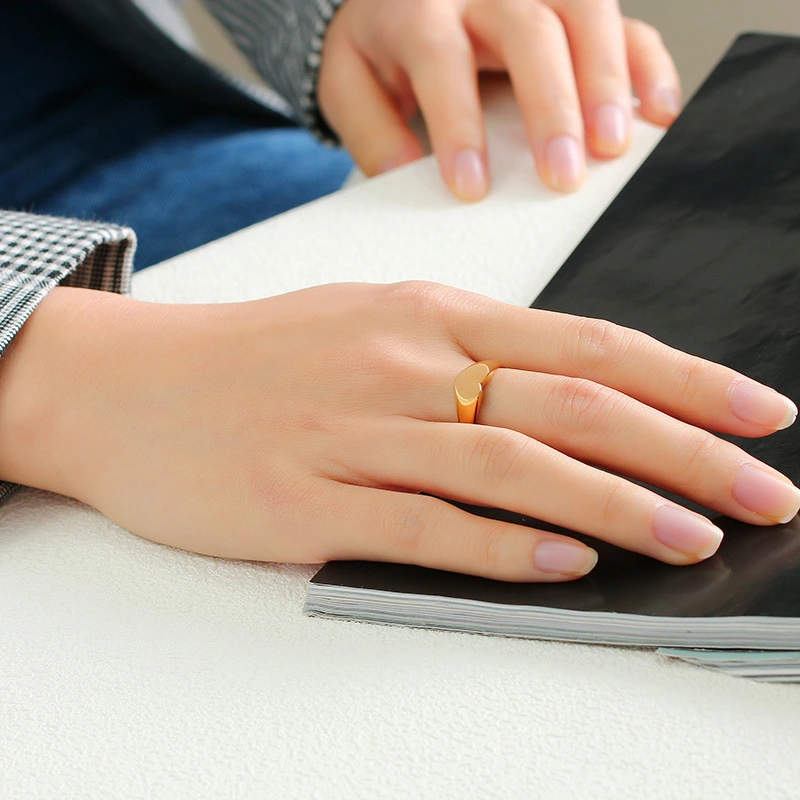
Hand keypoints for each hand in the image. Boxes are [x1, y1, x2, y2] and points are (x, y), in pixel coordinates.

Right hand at [2, 282, 796, 581]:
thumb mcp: (369, 321)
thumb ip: (463, 352)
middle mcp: (404, 364)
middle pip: (574, 404)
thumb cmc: (258, 354)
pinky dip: (503, 545)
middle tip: (762, 490)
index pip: (585, 345)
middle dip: (685, 450)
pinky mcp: (309, 501)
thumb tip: (560, 397)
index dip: (683, 380)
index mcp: (426, 314)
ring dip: (617, 506)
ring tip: (692, 538)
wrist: (132, 384)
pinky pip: (425, 524)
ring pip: (513, 465)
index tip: (755, 413)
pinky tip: (565, 563)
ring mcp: (356, 433)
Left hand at [318, 0, 680, 198]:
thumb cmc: (381, 50)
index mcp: (418, 11)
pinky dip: (646, 66)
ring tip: (614, 148)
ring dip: (607, 82)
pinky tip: (656, 113)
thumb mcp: (352, 84)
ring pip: (586, 12)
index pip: (440, 58)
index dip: (457, 122)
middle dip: (551, 105)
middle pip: (528, 29)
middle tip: (563, 176)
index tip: (472, 186)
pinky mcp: (573, 8)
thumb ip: (372, 128)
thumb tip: (405, 175)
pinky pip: (624, 22)